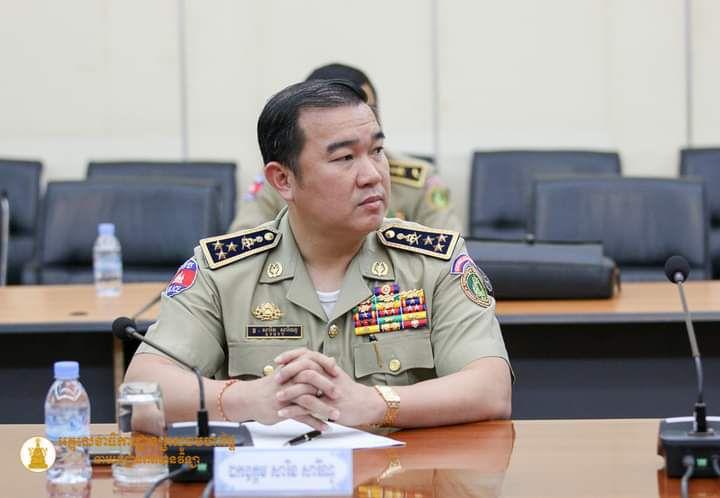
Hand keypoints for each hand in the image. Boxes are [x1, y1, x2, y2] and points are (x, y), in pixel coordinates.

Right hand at [222, 360, 338, 430]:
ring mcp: (286, 395)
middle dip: (327, 388)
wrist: (249, 398)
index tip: (338, 372)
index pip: (311, 362)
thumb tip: (330, 360)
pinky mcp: (283, 410)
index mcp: (291, 368)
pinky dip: (314, 422)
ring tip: (335, 415)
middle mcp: (289, 380)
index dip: (325, 366)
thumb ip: (310, 366)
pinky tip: (323, 426)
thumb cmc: (270, 386)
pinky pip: (301, 416)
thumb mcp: (288, 372)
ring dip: (324, 409)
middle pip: (311, 380)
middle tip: (339, 395)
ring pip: (308, 400)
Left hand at [275, 348, 385, 427]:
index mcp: (328, 367)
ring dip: (288, 393)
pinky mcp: (328, 407)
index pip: (307, 354)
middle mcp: (328, 376)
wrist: (366, 404)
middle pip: (304, 368)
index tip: (279, 360)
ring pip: (305, 389)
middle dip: (287, 373)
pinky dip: (293, 411)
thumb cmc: (351, 391)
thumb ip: (322, 366)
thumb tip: (308, 357)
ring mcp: (328, 392)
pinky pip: (307, 409)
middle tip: (276, 378)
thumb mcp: (336, 375)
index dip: (291, 356)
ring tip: (277, 397)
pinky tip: (283, 413)